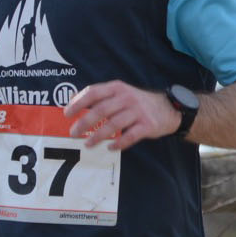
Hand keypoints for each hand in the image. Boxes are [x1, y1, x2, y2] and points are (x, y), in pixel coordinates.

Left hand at [63, 80, 180, 149]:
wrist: (168, 109)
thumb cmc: (137, 103)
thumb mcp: (121, 93)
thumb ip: (101, 97)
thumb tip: (74, 102)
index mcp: (117, 88)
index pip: (94, 92)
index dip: (79, 103)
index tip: (67, 113)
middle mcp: (127, 98)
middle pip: (101, 110)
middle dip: (85, 122)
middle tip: (73, 132)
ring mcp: (138, 111)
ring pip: (114, 124)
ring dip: (98, 135)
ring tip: (88, 143)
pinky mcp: (147, 125)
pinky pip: (131, 136)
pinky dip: (119, 143)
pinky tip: (110, 148)